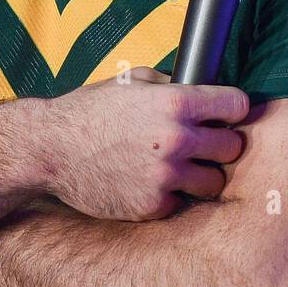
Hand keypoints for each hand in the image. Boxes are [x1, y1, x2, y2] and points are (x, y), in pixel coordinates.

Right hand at [42, 67, 248, 220]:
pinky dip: (172, 196)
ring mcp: (165, 176)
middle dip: (222, 144)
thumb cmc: (89, 112)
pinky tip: (153, 184)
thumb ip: (171, 84)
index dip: (232, 109)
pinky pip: (182, 203)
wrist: (50, 149)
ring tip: (184, 169)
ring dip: (204, 175)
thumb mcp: (131, 81)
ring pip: (216, 182)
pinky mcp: (152, 205)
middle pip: (234, 147)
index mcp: (175, 102)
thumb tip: (202, 91)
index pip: (237, 105)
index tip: (225, 116)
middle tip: (205, 145)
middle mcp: (176, 139)